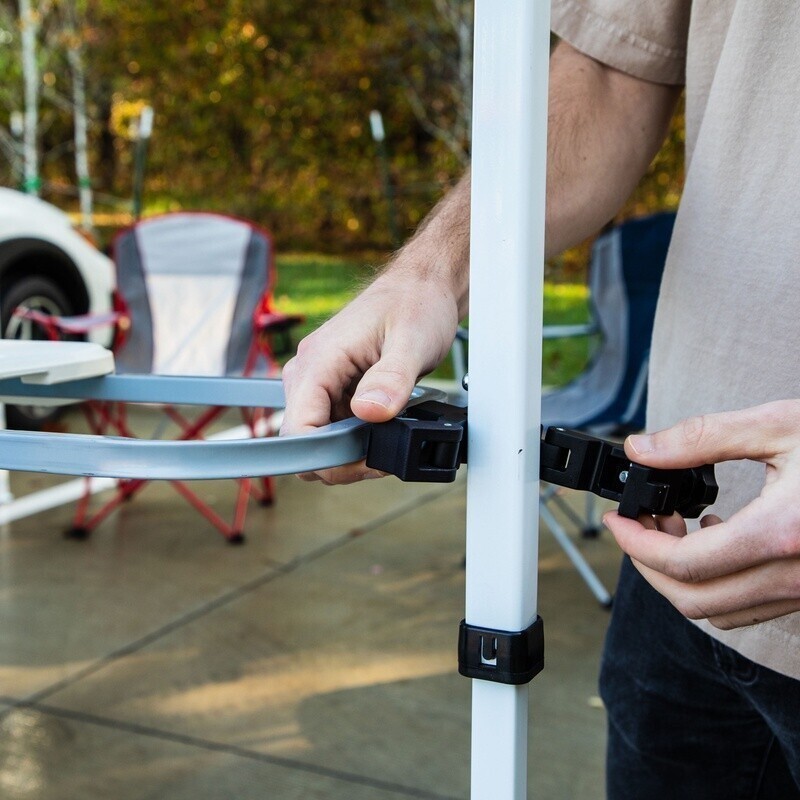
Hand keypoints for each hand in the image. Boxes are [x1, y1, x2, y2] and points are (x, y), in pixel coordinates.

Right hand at [280, 270, 459, 483]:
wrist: (421, 289)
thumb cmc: (416, 305)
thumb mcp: (413, 342)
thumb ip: (392, 380)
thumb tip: (369, 413)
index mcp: (317, 361)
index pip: (297, 430)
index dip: (329, 457)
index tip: (367, 460)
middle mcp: (308, 373)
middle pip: (305, 442)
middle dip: (343, 459)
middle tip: (386, 451)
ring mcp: (318, 383)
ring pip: (319, 439)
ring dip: (353, 449)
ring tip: (391, 433)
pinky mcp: (332, 390)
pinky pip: (334, 428)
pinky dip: (357, 438)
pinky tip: (385, 426)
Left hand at [603, 400, 799, 628]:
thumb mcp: (781, 424)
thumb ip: (703, 437)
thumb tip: (643, 449)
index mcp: (782, 533)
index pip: (684, 565)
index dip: (636, 547)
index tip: (616, 522)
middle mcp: (796, 575)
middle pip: (694, 602)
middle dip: (650, 568)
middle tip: (638, 526)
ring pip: (722, 612)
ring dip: (682, 577)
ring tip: (674, 525)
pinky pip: (752, 605)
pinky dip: (718, 582)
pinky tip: (719, 535)